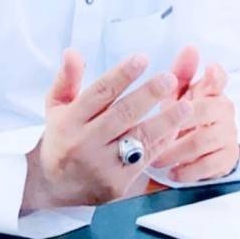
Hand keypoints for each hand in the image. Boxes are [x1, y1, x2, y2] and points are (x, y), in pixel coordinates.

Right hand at [22, 49, 193, 211]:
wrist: (53, 186)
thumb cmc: (61, 139)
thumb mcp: (56, 106)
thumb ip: (67, 78)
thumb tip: (73, 52)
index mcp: (69, 121)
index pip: (100, 92)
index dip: (122, 74)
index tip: (142, 59)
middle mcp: (84, 143)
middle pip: (122, 113)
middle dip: (149, 94)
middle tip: (170, 78)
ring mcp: (101, 165)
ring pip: (138, 139)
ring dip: (166, 120)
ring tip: (185, 105)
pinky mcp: (116, 184)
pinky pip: (145, 159)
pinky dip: (162, 142)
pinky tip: (175, 128)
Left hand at [152, 46, 239, 181]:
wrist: (203, 147)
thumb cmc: (184, 115)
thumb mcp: (178, 94)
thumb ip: (180, 73)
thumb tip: (190, 47)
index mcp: (211, 90)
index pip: (218, 78)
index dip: (215, 75)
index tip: (210, 70)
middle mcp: (224, 109)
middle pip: (204, 111)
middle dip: (179, 122)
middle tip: (156, 132)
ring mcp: (228, 134)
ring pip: (202, 141)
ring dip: (177, 151)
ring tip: (157, 159)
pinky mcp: (227, 158)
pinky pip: (209, 165)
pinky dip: (188, 171)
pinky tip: (173, 172)